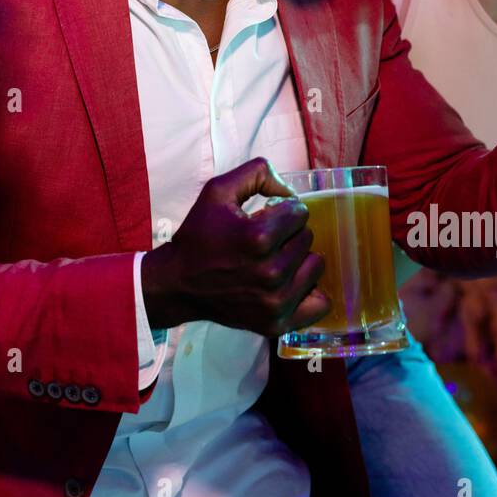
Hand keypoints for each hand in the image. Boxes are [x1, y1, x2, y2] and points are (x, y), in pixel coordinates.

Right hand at [140, 157, 330, 334]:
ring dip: (299, 260)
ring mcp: (275, 302)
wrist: (177, 284)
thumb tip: (289, 190)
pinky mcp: (276, 324)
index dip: (282, 210)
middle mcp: (271, 272)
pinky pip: (319, 304)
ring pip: (316, 266)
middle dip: (289, 234)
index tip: (264, 218)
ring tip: (274, 261)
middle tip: (264, 242)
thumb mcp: (218, 190)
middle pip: (308, 238)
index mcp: (258, 237)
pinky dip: (309, 292)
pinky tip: (289, 284)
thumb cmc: (199, 235)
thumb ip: (257, 172)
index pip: (300, 212)